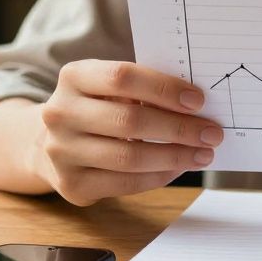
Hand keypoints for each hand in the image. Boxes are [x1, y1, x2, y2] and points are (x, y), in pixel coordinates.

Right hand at [36, 59, 222, 204]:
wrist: (50, 143)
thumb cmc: (96, 108)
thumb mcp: (108, 87)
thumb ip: (142, 89)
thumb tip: (196, 105)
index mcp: (73, 77)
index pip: (122, 77)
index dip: (163, 88)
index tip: (198, 100)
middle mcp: (60, 113)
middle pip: (129, 120)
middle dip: (179, 128)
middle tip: (211, 132)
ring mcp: (61, 151)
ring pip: (129, 157)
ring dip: (175, 156)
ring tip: (203, 154)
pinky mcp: (71, 184)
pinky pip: (125, 183)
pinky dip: (159, 176)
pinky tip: (178, 168)